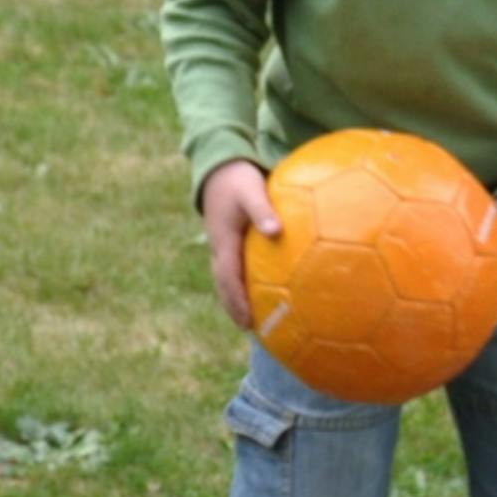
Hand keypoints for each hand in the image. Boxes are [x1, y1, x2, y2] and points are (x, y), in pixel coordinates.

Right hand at [201, 159, 279, 331]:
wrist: (220, 167)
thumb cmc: (238, 179)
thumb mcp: (252, 191)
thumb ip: (263, 211)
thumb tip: (277, 231)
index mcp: (224, 242)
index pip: (228, 278)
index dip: (237, 300)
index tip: (248, 320)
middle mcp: (220, 248)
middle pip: (224, 285)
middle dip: (234, 307)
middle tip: (249, 329)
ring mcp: (222, 245)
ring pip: (226, 279)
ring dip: (236, 299)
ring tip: (252, 318)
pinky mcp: (228, 241)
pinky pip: (234, 268)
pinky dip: (242, 283)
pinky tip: (261, 289)